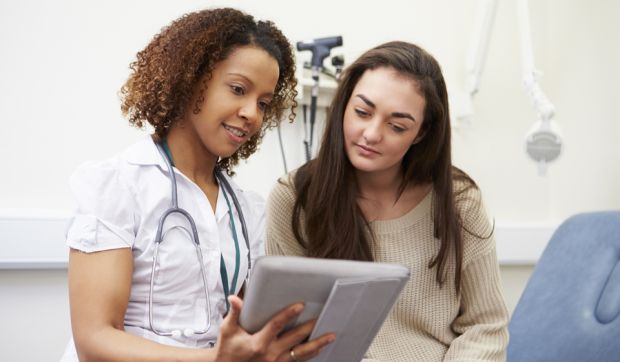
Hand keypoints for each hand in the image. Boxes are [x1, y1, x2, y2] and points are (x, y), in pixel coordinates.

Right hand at [214, 295, 335, 361]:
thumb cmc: (227, 349)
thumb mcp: (228, 330)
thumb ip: (234, 313)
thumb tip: (235, 298)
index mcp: (258, 343)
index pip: (276, 326)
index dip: (288, 314)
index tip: (300, 305)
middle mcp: (270, 354)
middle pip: (295, 339)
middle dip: (309, 328)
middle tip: (322, 318)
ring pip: (301, 354)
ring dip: (317, 344)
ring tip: (330, 336)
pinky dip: (310, 356)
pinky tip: (319, 349)